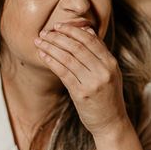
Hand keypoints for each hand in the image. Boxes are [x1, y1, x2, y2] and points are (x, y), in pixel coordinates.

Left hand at [34, 23, 129, 138]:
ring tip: (39, 42)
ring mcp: (92, 82)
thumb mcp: (110, 72)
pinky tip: (43, 56)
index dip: (72, 30)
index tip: (58, 26)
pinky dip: (51, 61)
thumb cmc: (108, 96)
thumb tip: (87, 31)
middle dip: (58, 37)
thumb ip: (99, 52)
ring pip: (68, 57)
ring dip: (50, 47)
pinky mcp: (81, 93)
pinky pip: (63, 72)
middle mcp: (103, 71)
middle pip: (77, 46)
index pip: (90, 40)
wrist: (111, 122)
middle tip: (44, 33)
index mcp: (111, 63)